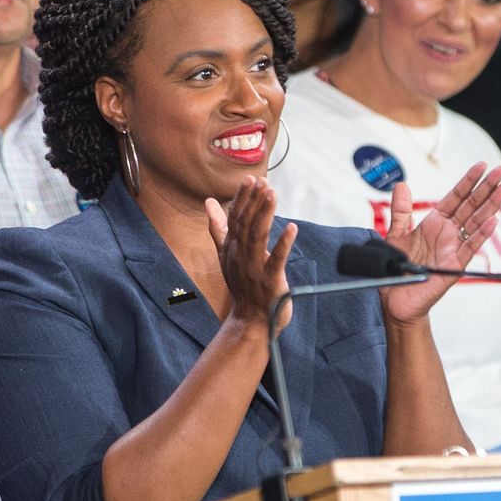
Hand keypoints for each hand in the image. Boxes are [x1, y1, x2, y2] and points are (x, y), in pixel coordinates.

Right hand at [206, 176, 297, 336]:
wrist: (250, 321)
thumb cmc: (242, 285)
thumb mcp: (226, 254)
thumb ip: (218, 227)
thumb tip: (209, 202)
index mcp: (231, 248)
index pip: (234, 219)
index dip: (242, 198)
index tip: (250, 179)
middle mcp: (240, 256)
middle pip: (245, 224)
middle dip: (253, 202)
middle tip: (262, 181)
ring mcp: (254, 269)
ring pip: (257, 237)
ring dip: (265, 215)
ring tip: (272, 194)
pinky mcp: (270, 281)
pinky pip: (276, 260)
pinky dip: (283, 244)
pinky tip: (291, 227)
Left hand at [380, 164, 500, 325]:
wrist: (396, 300)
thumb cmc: (397, 271)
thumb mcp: (396, 235)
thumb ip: (401, 211)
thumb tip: (402, 185)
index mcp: (435, 224)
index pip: (455, 198)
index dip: (468, 181)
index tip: (481, 166)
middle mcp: (448, 234)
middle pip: (471, 206)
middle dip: (486, 187)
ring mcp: (453, 249)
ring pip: (476, 223)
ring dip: (490, 206)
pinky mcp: (453, 266)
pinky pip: (470, 248)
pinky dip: (481, 235)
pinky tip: (492, 221)